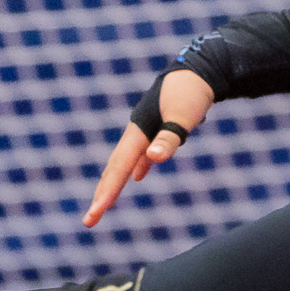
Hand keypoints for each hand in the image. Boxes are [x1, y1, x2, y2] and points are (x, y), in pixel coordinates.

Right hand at [83, 69, 214, 227]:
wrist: (200, 69)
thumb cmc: (192, 92)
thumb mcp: (183, 115)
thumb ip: (169, 137)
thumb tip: (154, 160)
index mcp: (139, 131)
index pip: (119, 169)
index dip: (107, 193)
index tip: (95, 215)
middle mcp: (137, 132)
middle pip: (114, 169)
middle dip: (102, 195)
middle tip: (89, 221)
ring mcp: (146, 130)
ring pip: (124, 162)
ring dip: (114, 182)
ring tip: (103, 203)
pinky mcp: (158, 127)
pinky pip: (141, 154)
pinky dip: (137, 166)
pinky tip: (138, 176)